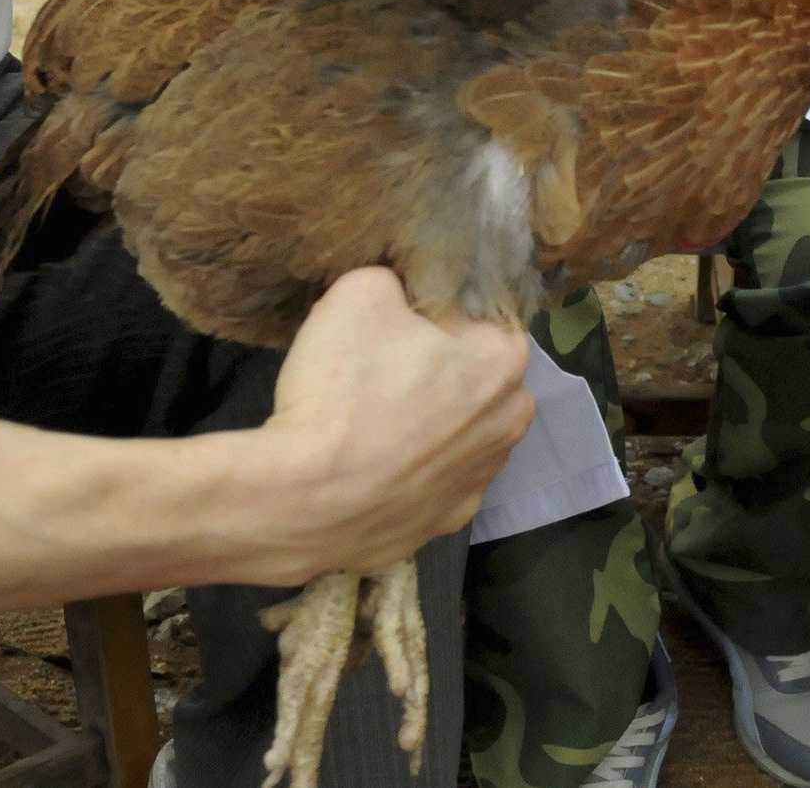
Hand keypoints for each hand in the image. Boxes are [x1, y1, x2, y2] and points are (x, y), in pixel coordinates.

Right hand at [244, 268, 535, 583]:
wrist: (300, 500)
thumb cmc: (342, 388)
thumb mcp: (361, 292)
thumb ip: (397, 284)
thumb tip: (399, 298)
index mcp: (505, 362)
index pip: (483, 321)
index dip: (440, 317)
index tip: (399, 325)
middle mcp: (509, 424)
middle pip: (478, 380)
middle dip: (442, 371)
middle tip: (382, 370)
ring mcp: (478, 483)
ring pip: (458, 436)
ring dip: (428, 425)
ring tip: (370, 421)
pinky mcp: (442, 526)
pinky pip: (429, 484)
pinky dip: (407, 475)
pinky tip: (371, 467)